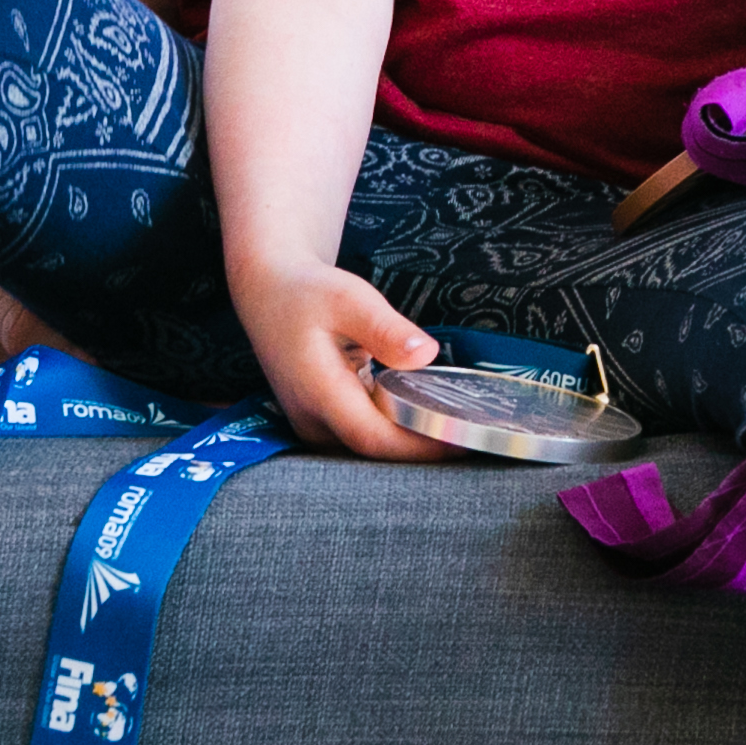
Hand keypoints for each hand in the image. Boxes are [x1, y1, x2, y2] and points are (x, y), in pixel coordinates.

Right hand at [232, 260, 450, 459]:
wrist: (268, 293)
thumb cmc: (307, 292)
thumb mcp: (348, 298)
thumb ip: (385, 329)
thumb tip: (426, 354)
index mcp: (319, 394)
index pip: (375, 439)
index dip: (421, 446)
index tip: (465, 441)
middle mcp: (313, 420)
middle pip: (375, 452)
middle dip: (425, 450)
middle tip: (478, 436)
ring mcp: (315, 425)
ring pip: (370, 447)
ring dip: (412, 441)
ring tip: (462, 428)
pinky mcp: (322, 421)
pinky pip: (364, 434)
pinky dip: (396, 428)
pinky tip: (430, 415)